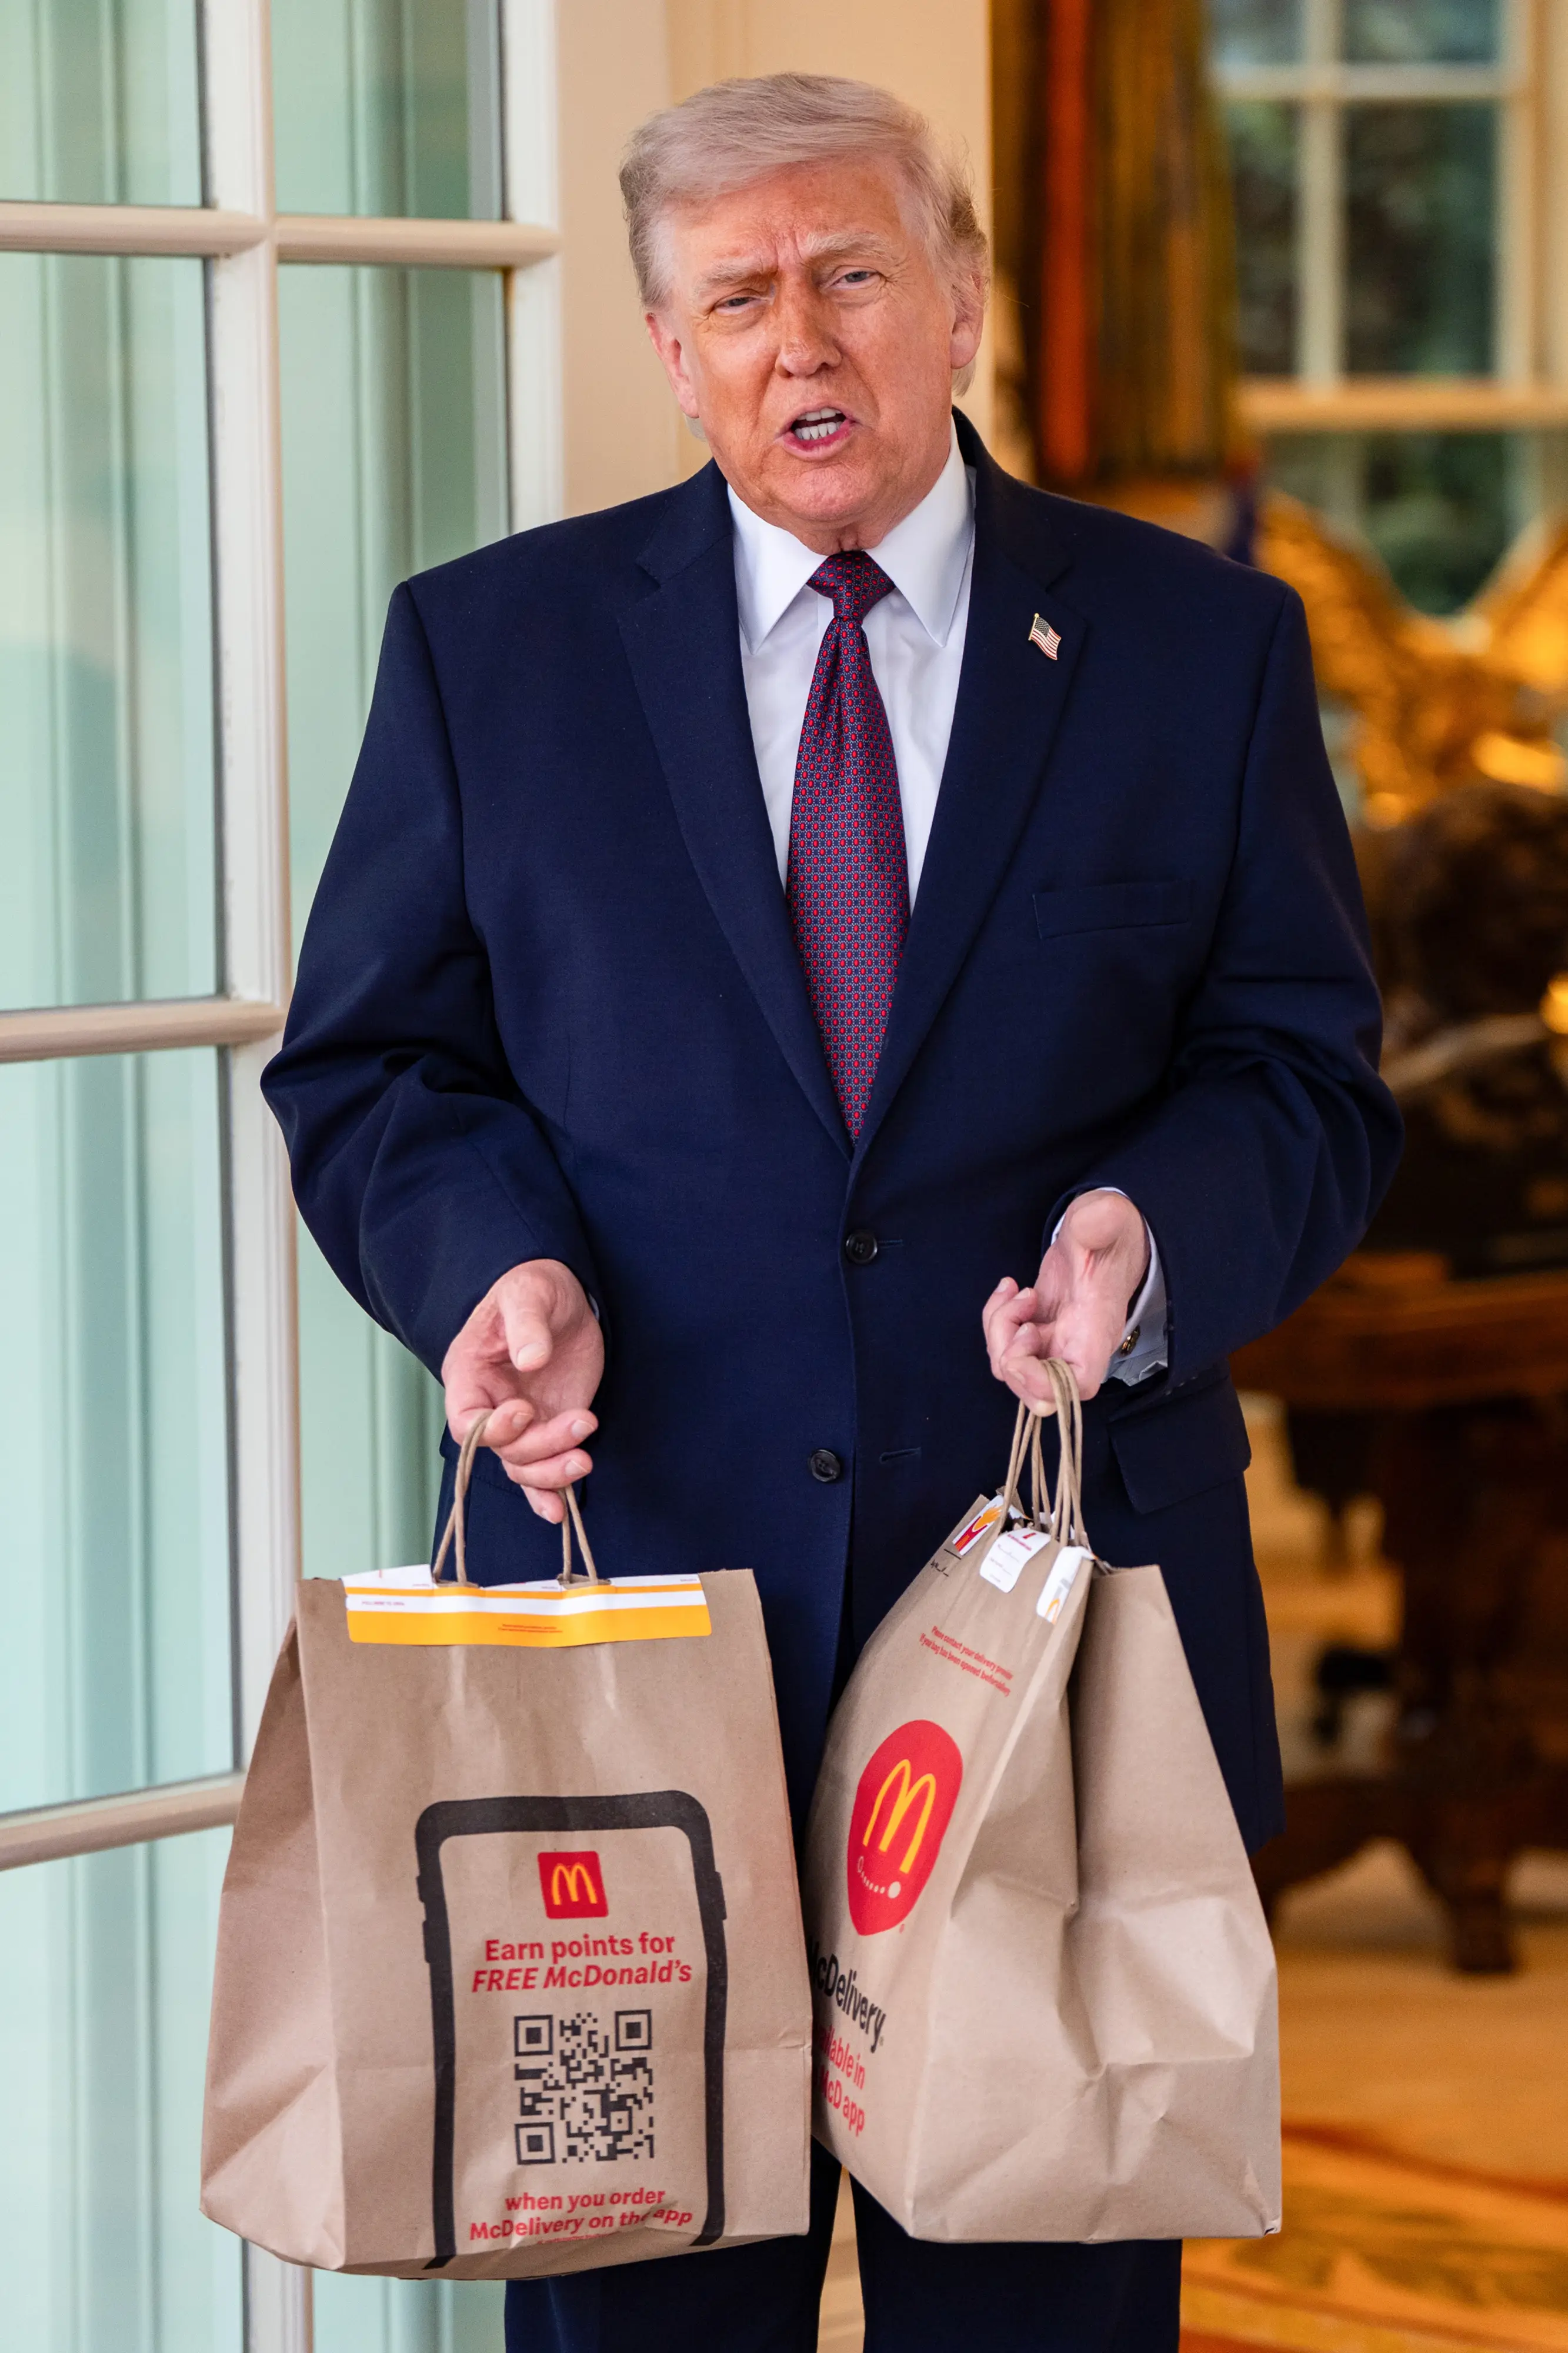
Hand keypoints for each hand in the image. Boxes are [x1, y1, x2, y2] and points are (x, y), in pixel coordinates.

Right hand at [441, 1260, 605, 1522]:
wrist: (562, 1298)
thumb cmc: (532, 1288)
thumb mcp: (527, 1293)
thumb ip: (526, 1324)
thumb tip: (531, 1357)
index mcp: (470, 1375)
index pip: (465, 1420)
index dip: (492, 1428)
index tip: (525, 1410)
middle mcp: (490, 1406)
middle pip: (501, 1450)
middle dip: (540, 1447)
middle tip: (580, 1423)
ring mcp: (521, 1422)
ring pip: (523, 1467)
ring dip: (553, 1471)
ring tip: (585, 1457)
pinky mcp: (548, 1428)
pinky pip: (541, 1471)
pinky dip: (550, 1491)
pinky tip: (560, 1510)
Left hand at [983, 1191, 1149, 1410]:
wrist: (1100, 1230)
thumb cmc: (1107, 1229)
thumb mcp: (1105, 1219)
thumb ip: (1102, 1221)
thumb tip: (1098, 1218)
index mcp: (1096, 1331)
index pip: (1076, 1386)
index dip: (1044, 1382)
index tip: (1027, 1336)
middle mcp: (1075, 1346)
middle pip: (1035, 1389)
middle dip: (1011, 1358)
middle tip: (1020, 1316)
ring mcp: (1054, 1341)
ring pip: (1012, 1367)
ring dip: (999, 1331)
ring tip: (1014, 1292)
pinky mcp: (1037, 1329)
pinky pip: (1005, 1345)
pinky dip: (997, 1320)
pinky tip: (1008, 1289)